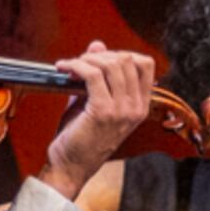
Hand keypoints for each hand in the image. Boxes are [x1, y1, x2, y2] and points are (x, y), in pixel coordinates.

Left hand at [41, 42, 162, 197]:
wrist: (69, 166)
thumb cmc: (80, 137)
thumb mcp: (94, 100)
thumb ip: (98, 74)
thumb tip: (97, 44)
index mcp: (140, 106)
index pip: (145, 64)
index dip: (122, 54)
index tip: (101, 59)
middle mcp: (136, 108)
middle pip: (128, 60)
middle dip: (101, 55)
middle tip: (81, 61)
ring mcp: (122, 111)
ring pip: (112, 65)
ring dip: (87, 59)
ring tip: (71, 65)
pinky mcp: (103, 112)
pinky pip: (93, 75)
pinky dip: (76, 66)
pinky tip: (63, 68)